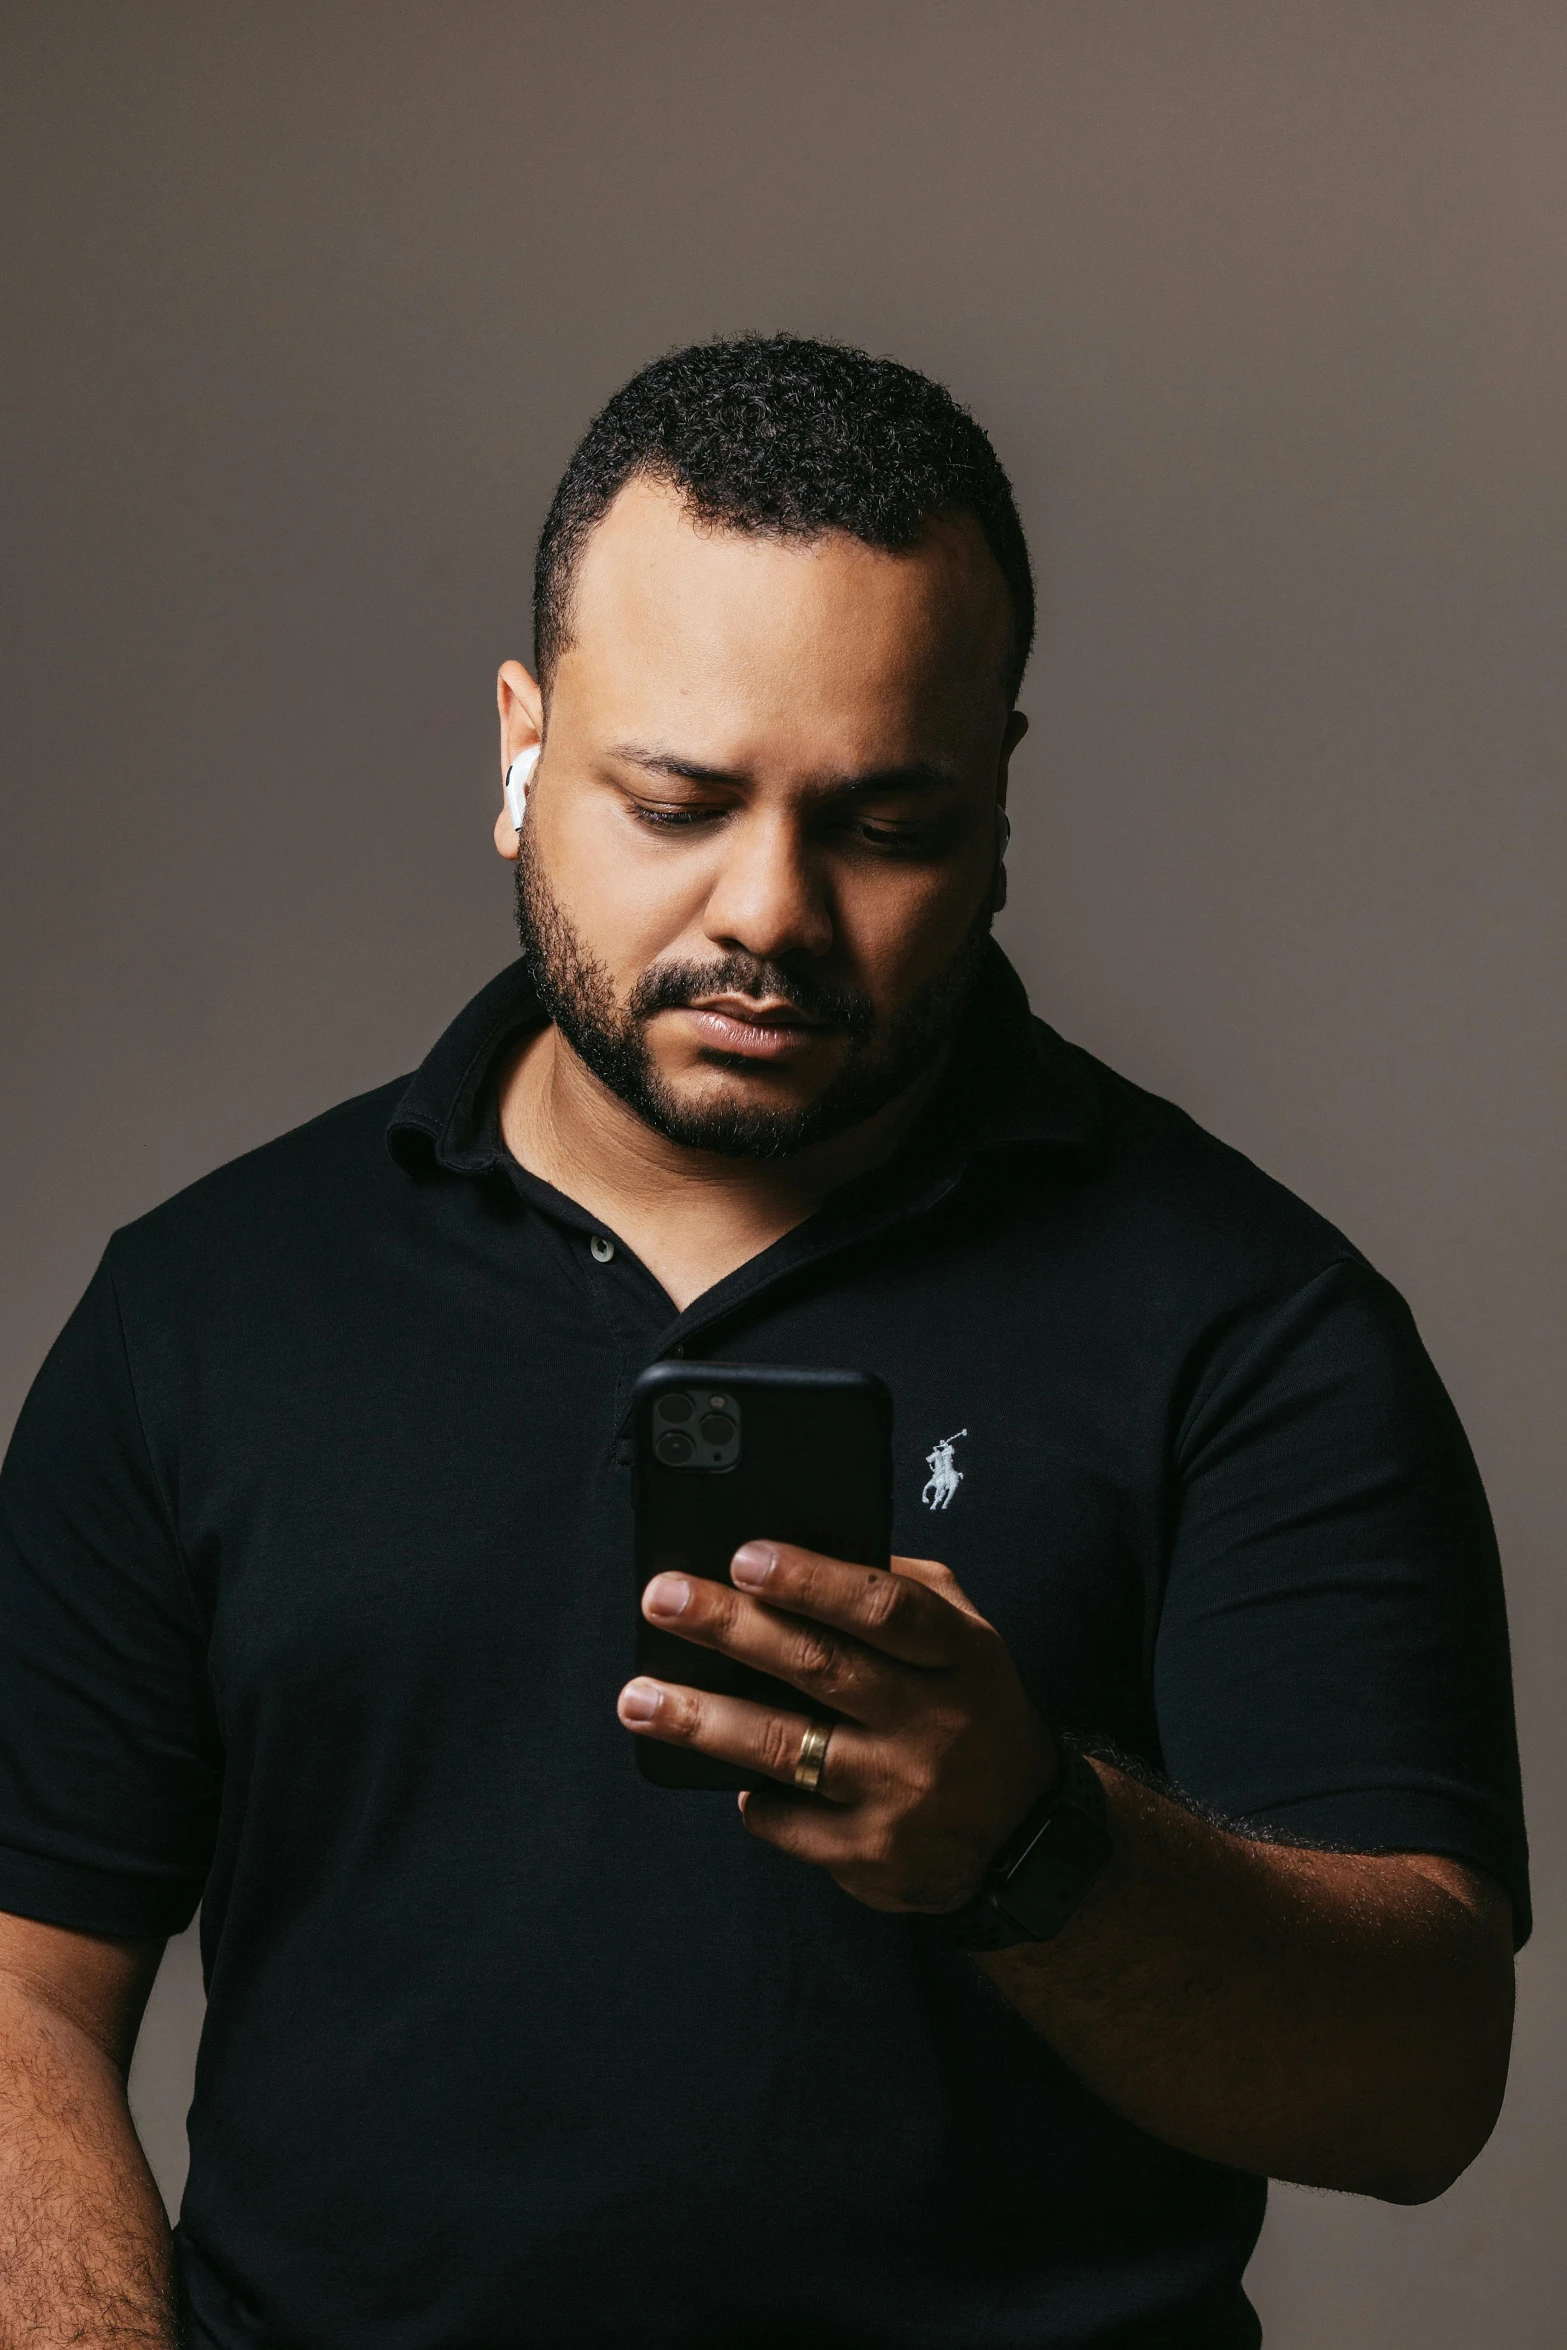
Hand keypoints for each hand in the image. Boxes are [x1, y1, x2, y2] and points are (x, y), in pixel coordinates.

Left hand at [617, 1542, 1056, 1913]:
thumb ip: (901, 1589)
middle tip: (662, 1600)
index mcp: (960, 1656)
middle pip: (820, 1668)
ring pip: (783, 1748)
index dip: (813, 1580)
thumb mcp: (965, 1637)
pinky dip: (746, 1794)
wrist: (1020, 1836)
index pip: (885, 1609)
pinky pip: (783, 1819)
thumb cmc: (969, 1708)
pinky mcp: (870, 1855)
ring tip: (637, 1697)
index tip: (745, 1557)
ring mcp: (900, 1794)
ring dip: (700, 1720)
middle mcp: (933, 1723)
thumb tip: (803, 1554)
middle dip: (730, 1629)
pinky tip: (716, 1772)